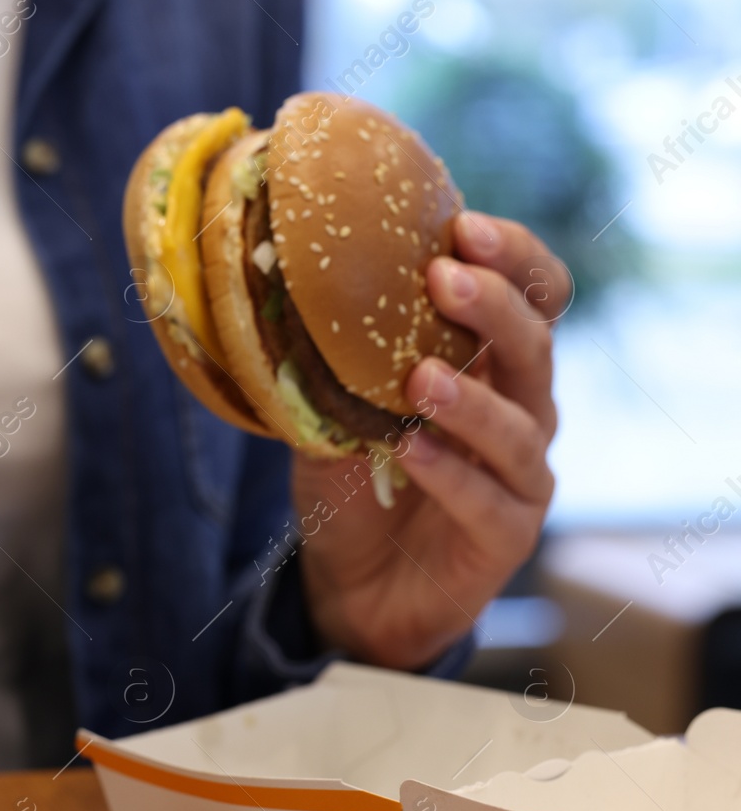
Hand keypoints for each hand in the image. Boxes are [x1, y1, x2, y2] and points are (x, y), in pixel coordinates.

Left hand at [294, 211, 560, 666]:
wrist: (354, 585)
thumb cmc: (354, 484)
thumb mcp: (332, 408)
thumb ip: (328, 355)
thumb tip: (273, 281)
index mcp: (491, 365)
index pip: (533, 295)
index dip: (512, 257)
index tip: (462, 225)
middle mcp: (522, 412)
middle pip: (536, 345)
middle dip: (494, 306)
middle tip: (444, 278)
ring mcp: (521, 476)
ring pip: (520, 427)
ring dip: (471, 398)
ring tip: (420, 377)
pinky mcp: (507, 536)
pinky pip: (488, 500)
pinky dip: (450, 473)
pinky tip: (411, 451)